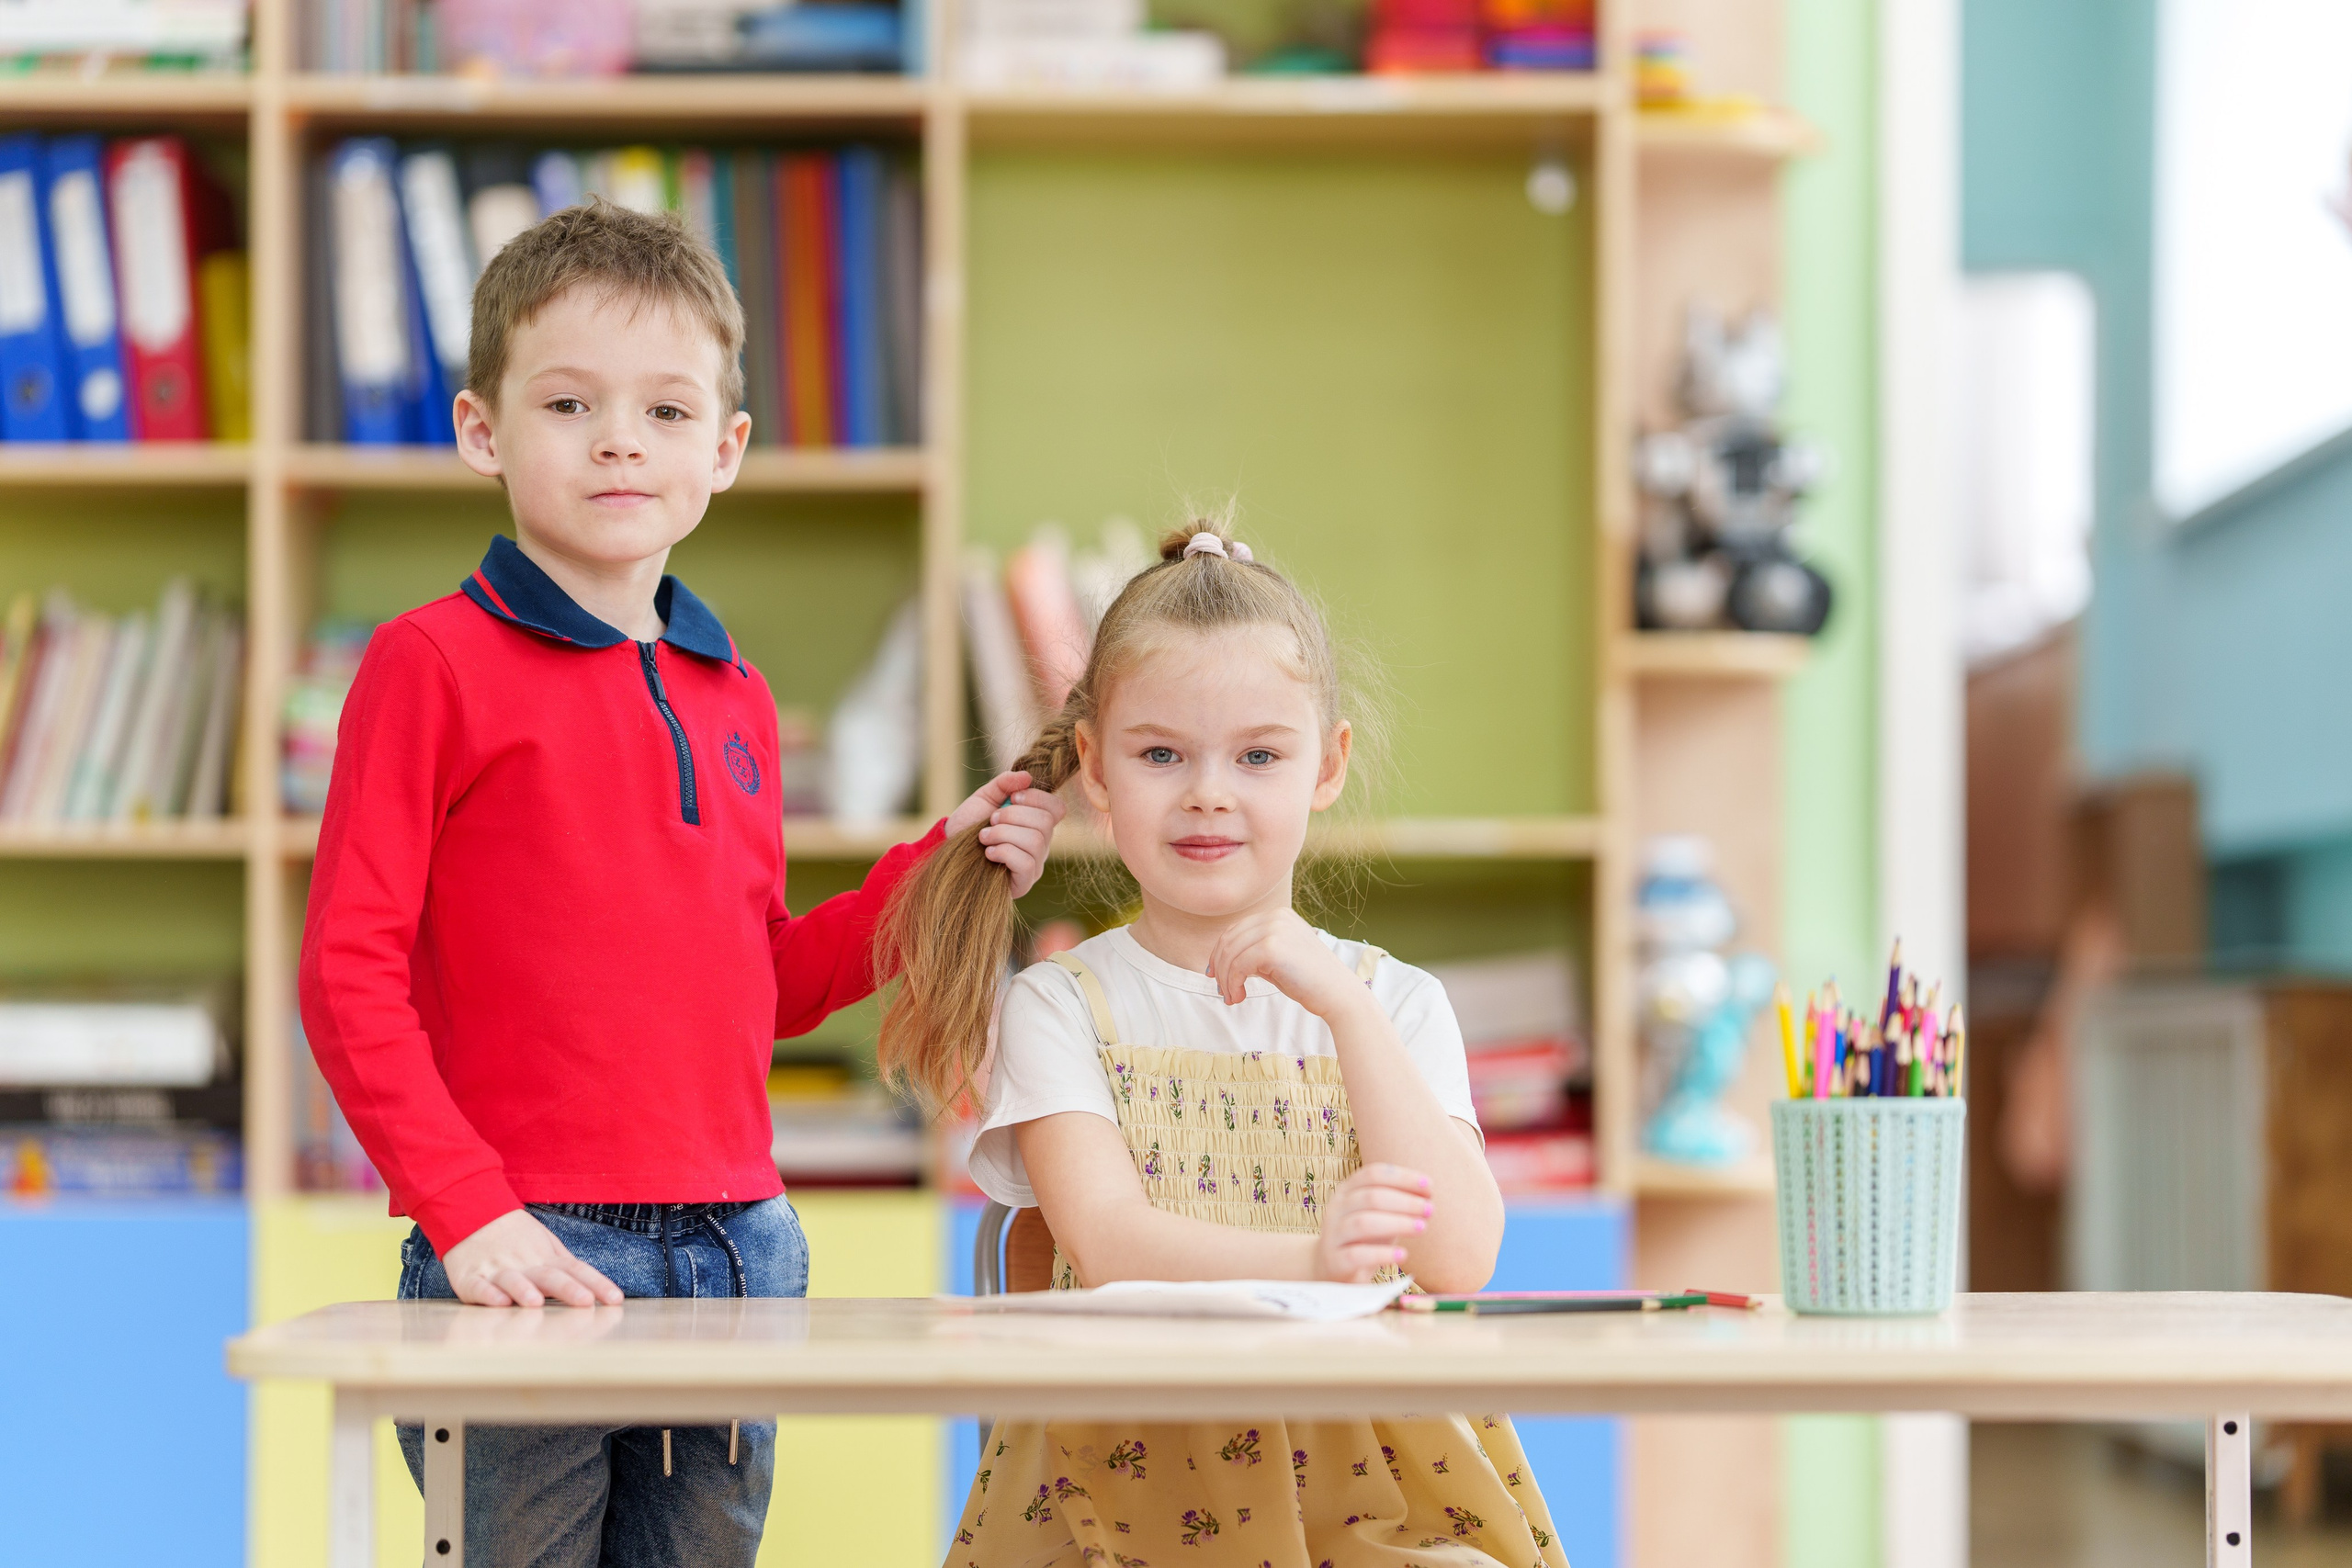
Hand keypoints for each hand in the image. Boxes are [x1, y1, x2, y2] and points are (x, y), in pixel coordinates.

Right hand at [441, 1209, 624, 1307]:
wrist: (472, 1211)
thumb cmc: (514, 1236)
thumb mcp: (545, 1245)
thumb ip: (566, 1266)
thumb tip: (594, 1286)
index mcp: (546, 1257)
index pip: (577, 1270)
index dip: (597, 1283)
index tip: (616, 1299)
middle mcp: (525, 1264)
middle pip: (550, 1276)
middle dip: (569, 1289)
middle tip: (586, 1302)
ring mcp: (497, 1269)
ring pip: (513, 1280)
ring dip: (525, 1290)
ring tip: (536, 1303)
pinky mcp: (470, 1278)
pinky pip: (479, 1286)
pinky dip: (488, 1294)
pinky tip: (499, 1302)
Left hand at [944, 770, 1067, 898]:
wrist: (948, 849)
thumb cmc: (969, 824)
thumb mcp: (985, 797)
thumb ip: (1005, 784)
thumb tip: (1027, 777)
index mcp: (1037, 823)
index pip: (1057, 809)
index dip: (1037, 798)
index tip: (1012, 797)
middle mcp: (1042, 845)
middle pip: (1045, 823)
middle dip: (1013, 816)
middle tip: (991, 820)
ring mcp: (1035, 866)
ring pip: (1035, 842)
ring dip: (1004, 834)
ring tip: (984, 836)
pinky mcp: (1024, 882)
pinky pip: (1026, 863)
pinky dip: (1004, 852)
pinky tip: (988, 853)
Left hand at [1201, 907, 1363, 1016]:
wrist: (1337, 993)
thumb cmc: (1308, 980)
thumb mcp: (1278, 956)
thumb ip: (1254, 951)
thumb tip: (1218, 961)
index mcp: (1278, 914)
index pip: (1236, 929)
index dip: (1220, 953)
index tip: (1216, 974)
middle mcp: (1276, 916)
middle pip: (1229, 939)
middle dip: (1220, 967)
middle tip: (1222, 991)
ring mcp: (1274, 929)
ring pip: (1231, 953)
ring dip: (1226, 979)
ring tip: (1231, 997)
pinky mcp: (1271, 947)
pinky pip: (1238, 966)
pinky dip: (1233, 983)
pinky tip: (1239, 996)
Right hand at [1314, 1163, 1433, 1282]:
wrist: (1330, 1269)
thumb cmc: (1363, 1238)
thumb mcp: (1378, 1215)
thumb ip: (1399, 1205)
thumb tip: (1429, 1197)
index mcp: (1347, 1191)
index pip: (1373, 1174)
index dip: (1403, 1178)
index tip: (1429, 1186)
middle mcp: (1337, 1209)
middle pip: (1371, 1197)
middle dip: (1405, 1201)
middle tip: (1430, 1209)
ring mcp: (1333, 1235)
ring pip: (1363, 1224)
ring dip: (1397, 1223)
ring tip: (1422, 1228)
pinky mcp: (1335, 1261)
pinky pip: (1357, 1255)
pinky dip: (1382, 1254)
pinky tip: (1403, 1255)